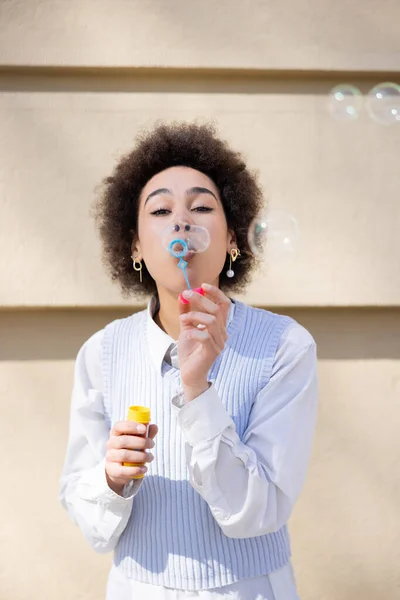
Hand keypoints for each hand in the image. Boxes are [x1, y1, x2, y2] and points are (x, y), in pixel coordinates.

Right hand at [105, 421, 157, 494]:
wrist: (120, 468)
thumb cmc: (130, 449)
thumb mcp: (138, 440)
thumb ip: (146, 433)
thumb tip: (154, 427)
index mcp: (116, 433)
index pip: (119, 426)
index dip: (131, 426)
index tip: (144, 429)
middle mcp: (110, 444)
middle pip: (123, 441)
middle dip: (141, 442)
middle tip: (152, 444)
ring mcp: (110, 457)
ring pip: (124, 455)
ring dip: (141, 456)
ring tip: (150, 457)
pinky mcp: (112, 470)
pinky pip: (123, 470)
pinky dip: (135, 470)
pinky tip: (144, 468)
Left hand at [178, 283, 229, 401]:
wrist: (189, 373)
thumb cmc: (190, 351)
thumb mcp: (186, 328)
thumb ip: (186, 312)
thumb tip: (183, 296)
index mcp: (219, 326)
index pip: (224, 305)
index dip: (216, 293)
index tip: (203, 285)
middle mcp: (223, 333)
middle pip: (216, 309)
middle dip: (200, 299)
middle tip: (186, 294)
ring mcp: (219, 343)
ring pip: (211, 321)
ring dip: (194, 316)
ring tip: (182, 319)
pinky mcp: (212, 352)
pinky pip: (204, 336)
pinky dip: (193, 332)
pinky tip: (185, 335)